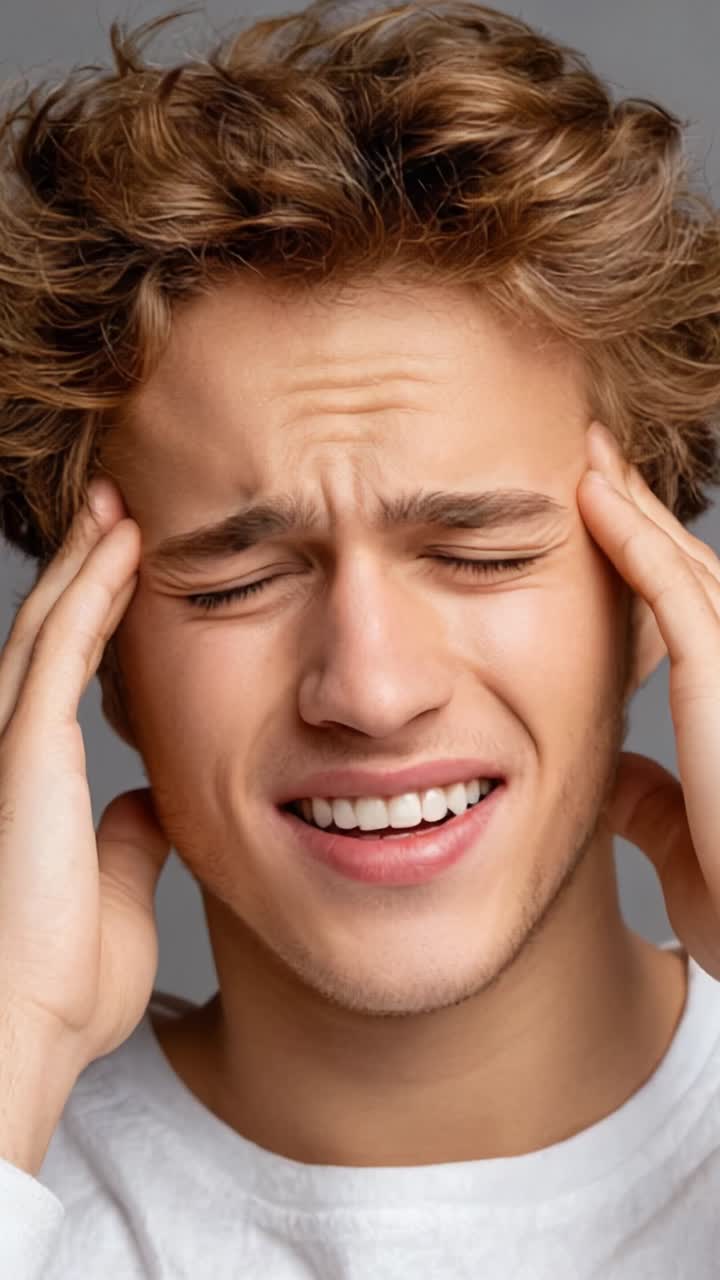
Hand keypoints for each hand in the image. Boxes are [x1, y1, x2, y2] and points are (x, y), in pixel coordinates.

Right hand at [0, 477, 170, 1073]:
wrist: (25, 1037)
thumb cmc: (59, 987)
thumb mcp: (114, 892)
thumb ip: (128, 841)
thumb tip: (149, 804)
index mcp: (32, 779)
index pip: (63, 674)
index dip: (94, 617)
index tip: (128, 571)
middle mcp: (10, 750)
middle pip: (51, 633)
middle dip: (85, 567)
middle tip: (117, 510)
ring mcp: (10, 745)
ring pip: (50, 623)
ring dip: (88, 559)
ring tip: (119, 506)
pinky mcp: (23, 750)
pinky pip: (60, 647)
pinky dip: (93, 590)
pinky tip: (121, 546)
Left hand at [577, 421, 719, 979]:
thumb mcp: (688, 840)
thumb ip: (650, 800)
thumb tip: (607, 779)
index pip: (692, 611)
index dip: (649, 556)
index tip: (603, 516)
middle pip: (690, 569)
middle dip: (640, 510)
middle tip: (595, 456)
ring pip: (684, 563)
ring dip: (632, 505)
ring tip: (589, 453)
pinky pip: (674, 592)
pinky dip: (634, 539)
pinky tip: (596, 496)